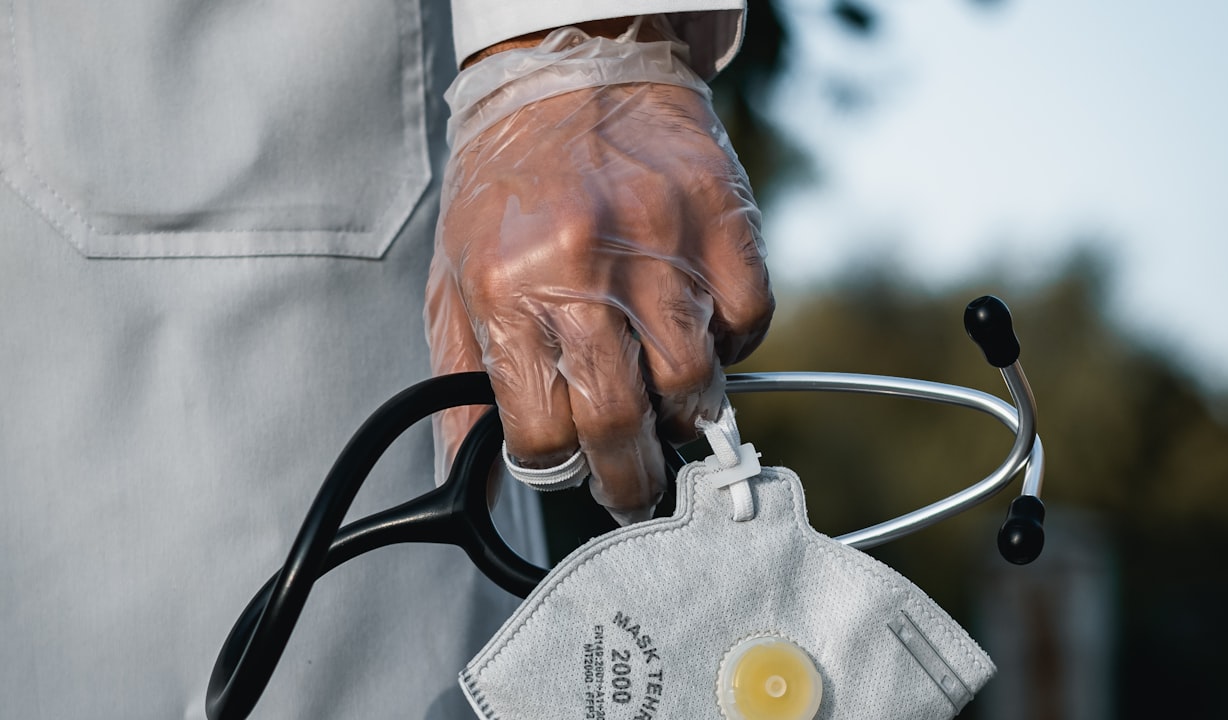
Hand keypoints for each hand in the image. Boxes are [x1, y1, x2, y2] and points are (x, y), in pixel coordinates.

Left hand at [427, 52, 771, 525]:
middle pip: (622, 422)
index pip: (543, 433)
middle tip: (633, 490)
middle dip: (630, 480)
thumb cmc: (508, 189)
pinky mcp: (722, 222)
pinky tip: (699, 334)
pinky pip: (748, 324)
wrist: (568, 77)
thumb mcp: (454, 282)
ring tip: (666, 409)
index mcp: (508, 290)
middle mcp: (585, 270)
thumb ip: (460, 388)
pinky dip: (730, 348)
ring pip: (695, 384)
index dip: (558, 469)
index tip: (571, 471)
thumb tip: (468, 482)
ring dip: (682, 416)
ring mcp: (664, 246)